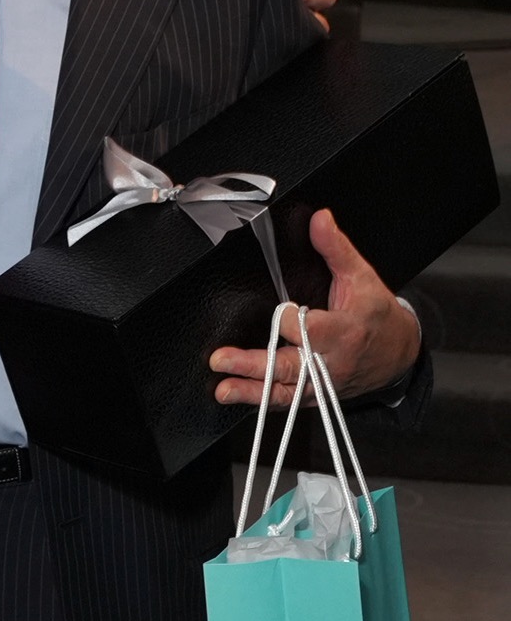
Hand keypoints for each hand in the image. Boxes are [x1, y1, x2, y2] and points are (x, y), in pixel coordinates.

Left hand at [210, 208, 420, 406]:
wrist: (399, 354)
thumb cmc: (377, 314)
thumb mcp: (361, 277)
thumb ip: (335, 248)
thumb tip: (319, 218)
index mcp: (346, 331)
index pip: (314, 330)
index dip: (293, 321)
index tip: (282, 310)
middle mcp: (332, 362)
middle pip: (292, 367)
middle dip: (256, 365)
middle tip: (221, 359)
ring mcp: (323, 384)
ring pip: (286, 391)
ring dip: (252, 391)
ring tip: (223, 388)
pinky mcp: (315, 396)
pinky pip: (287, 402)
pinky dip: (261, 401)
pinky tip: (235, 394)